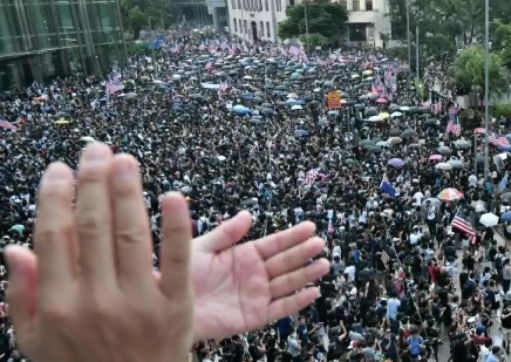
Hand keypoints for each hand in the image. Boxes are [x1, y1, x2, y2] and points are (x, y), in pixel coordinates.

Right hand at [4, 143, 192, 361]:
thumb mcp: (37, 342)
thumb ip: (23, 295)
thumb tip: (13, 247)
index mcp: (58, 306)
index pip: (54, 238)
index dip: (56, 198)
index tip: (60, 169)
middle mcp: (96, 301)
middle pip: (93, 228)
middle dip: (93, 182)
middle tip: (96, 149)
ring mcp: (138, 303)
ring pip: (132, 235)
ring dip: (128, 192)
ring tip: (125, 159)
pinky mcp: (177, 307)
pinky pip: (178, 260)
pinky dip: (178, 226)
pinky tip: (173, 195)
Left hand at [189, 212, 329, 340]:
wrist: (167, 306)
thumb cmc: (180, 276)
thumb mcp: (202, 248)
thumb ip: (226, 233)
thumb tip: (248, 215)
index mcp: (244, 256)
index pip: (274, 244)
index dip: (292, 236)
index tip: (310, 227)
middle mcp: (254, 275)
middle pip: (285, 262)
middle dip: (303, 253)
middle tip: (320, 244)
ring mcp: (256, 296)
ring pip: (287, 283)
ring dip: (306, 274)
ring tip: (323, 265)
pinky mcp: (254, 316)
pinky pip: (280, 308)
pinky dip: (297, 302)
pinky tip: (312, 292)